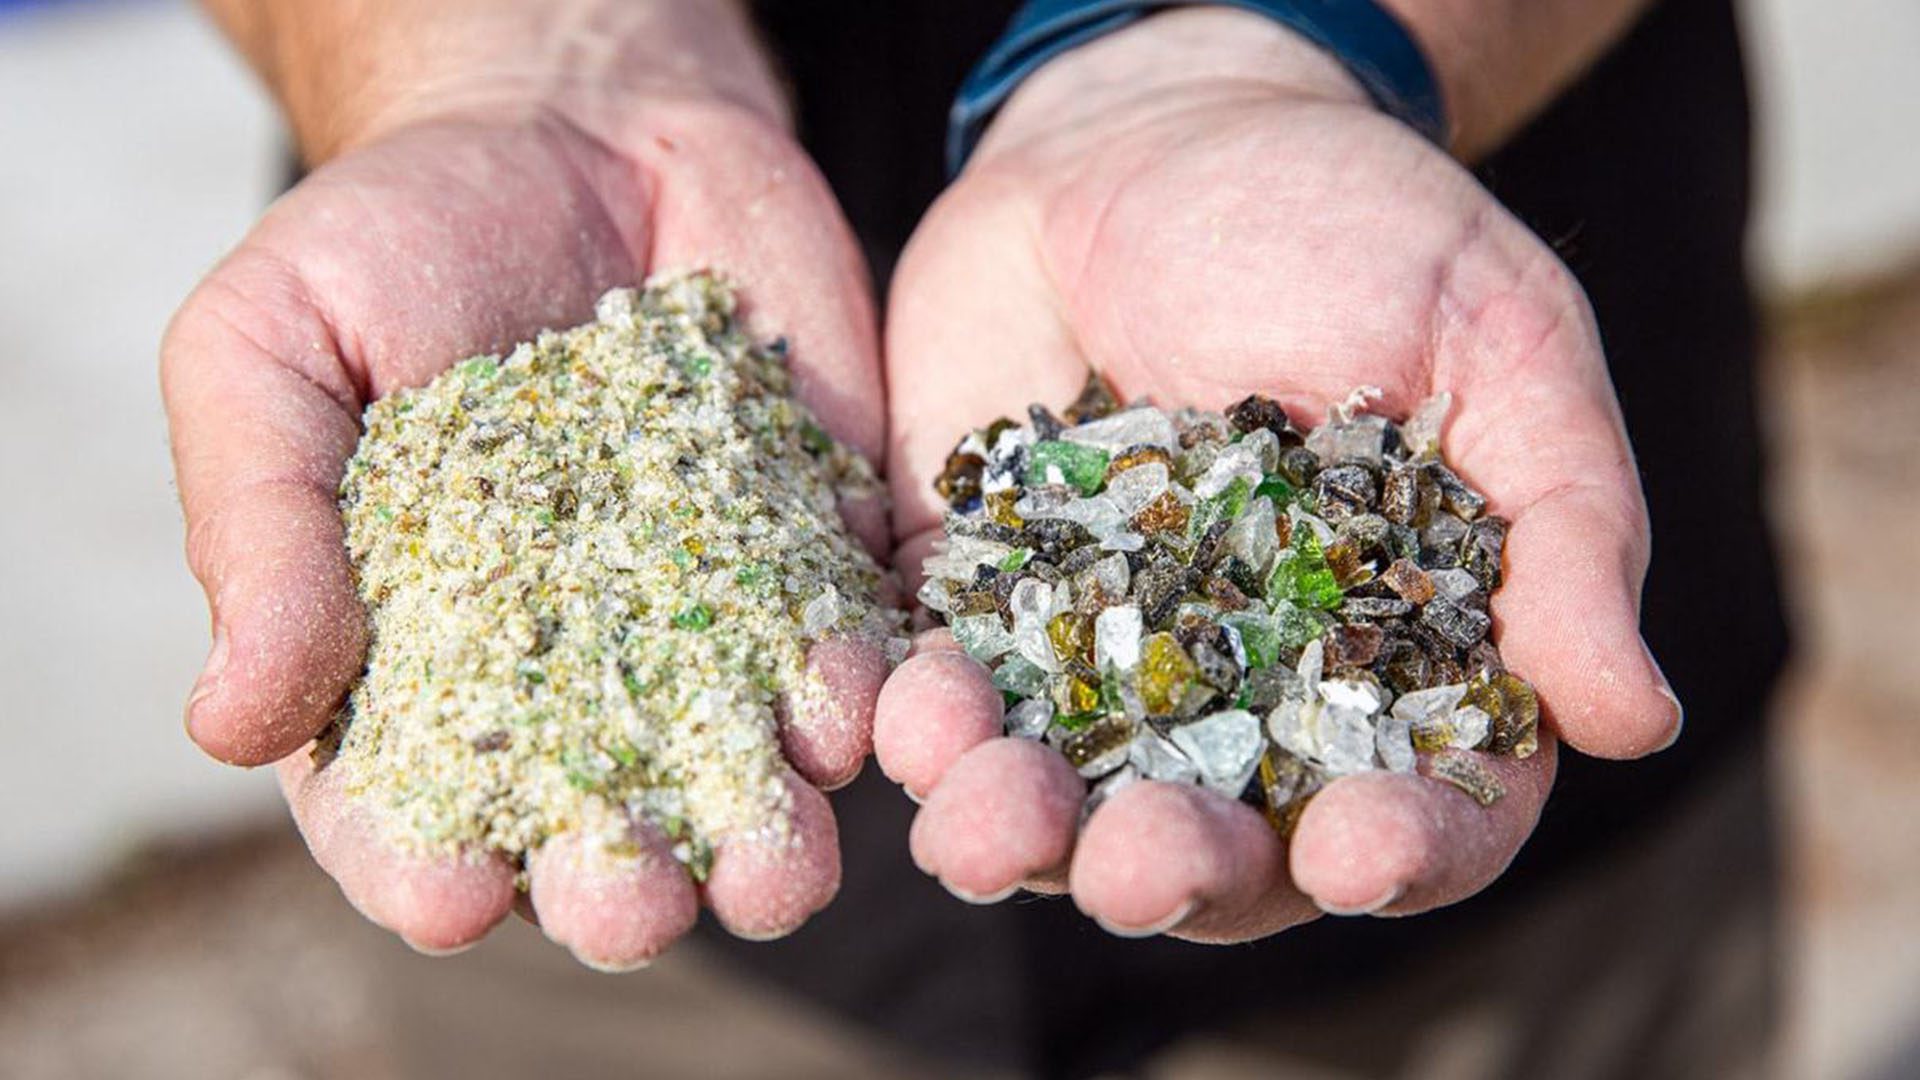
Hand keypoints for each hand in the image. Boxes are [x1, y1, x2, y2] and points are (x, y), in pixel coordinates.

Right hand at [163, 1, 886, 967]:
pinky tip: (870, 717)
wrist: (579, 128)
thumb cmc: (392, 239)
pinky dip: (871, 694)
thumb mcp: (271, 350)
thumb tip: (228, 722)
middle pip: (599, 825)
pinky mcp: (819, 553)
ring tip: (781, 867)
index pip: (412, 805)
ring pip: (746, 773)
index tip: (449, 894)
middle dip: (620, 887)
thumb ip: (262, 525)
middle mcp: (573, 673)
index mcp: (417, 657)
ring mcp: (710, 620)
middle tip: (636, 904)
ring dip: (770, 839)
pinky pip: (854, 647)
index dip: (421, 866)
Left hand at [873, 9, 1680, 941]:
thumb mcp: (1499, 348)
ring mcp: (1093, 656)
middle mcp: (1242, 694)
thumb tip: (1638, 719)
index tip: (1358, 852)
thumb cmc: (1358, 228)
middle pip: (1218, 844)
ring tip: (983, 818)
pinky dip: (911, 724)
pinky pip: (932, 698)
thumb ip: (1564, 532)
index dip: (1400, 852)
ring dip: (1015, 835)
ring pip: (1056, 804)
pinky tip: (901, 714)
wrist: (1155, 131)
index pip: (1421, 808)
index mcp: (1393, 660)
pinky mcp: (970, 601)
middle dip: (1174, 871)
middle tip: (1139, 861)